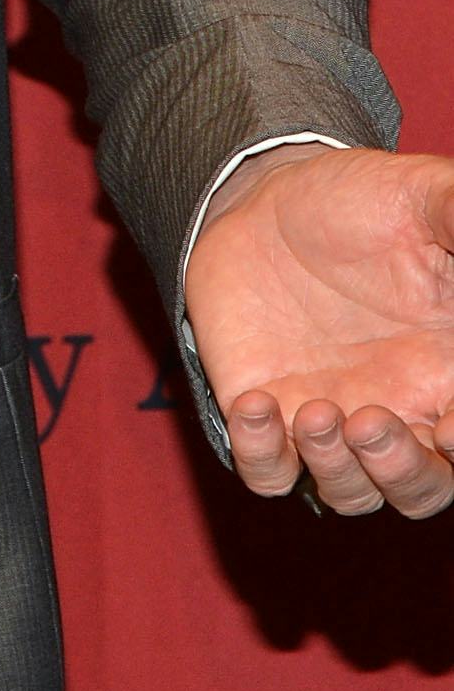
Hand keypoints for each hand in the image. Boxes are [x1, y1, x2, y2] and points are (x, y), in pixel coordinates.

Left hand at [185, 144, 453, 516]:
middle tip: (370, 425)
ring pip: (350, 492)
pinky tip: (256, 406)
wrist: (267, 198)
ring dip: (337, 471)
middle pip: (420, 489)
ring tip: (317, 412)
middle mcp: (401, 409)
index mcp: (449, 370)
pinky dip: (263, 456)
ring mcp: (332, 418)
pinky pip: (269, 470)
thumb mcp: (425, 197)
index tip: (448, 426)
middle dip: (403, 476)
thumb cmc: (363, 201)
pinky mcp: (269, 412)